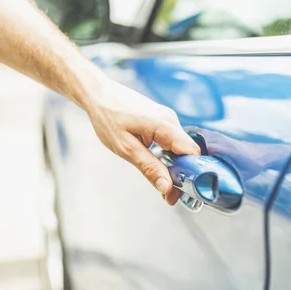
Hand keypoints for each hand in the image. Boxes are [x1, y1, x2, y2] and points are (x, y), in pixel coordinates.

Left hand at [86, 79, 200, 204]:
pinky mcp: (162, 120)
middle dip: (181, 174)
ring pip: (180, 148)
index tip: (180, 191)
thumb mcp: (125, 148)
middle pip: (188, 152)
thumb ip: (148, 167)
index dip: (190, 173)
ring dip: (174, 166)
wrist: (98, 94)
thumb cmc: (108, 116)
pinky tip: (158, 166)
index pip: (192, 152)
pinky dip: (168, 156)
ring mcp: (168, 119)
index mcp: (164, 124)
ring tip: (162, 183)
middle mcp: (171, 120)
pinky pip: (172, 141)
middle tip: (168, 195)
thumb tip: (166, 187)